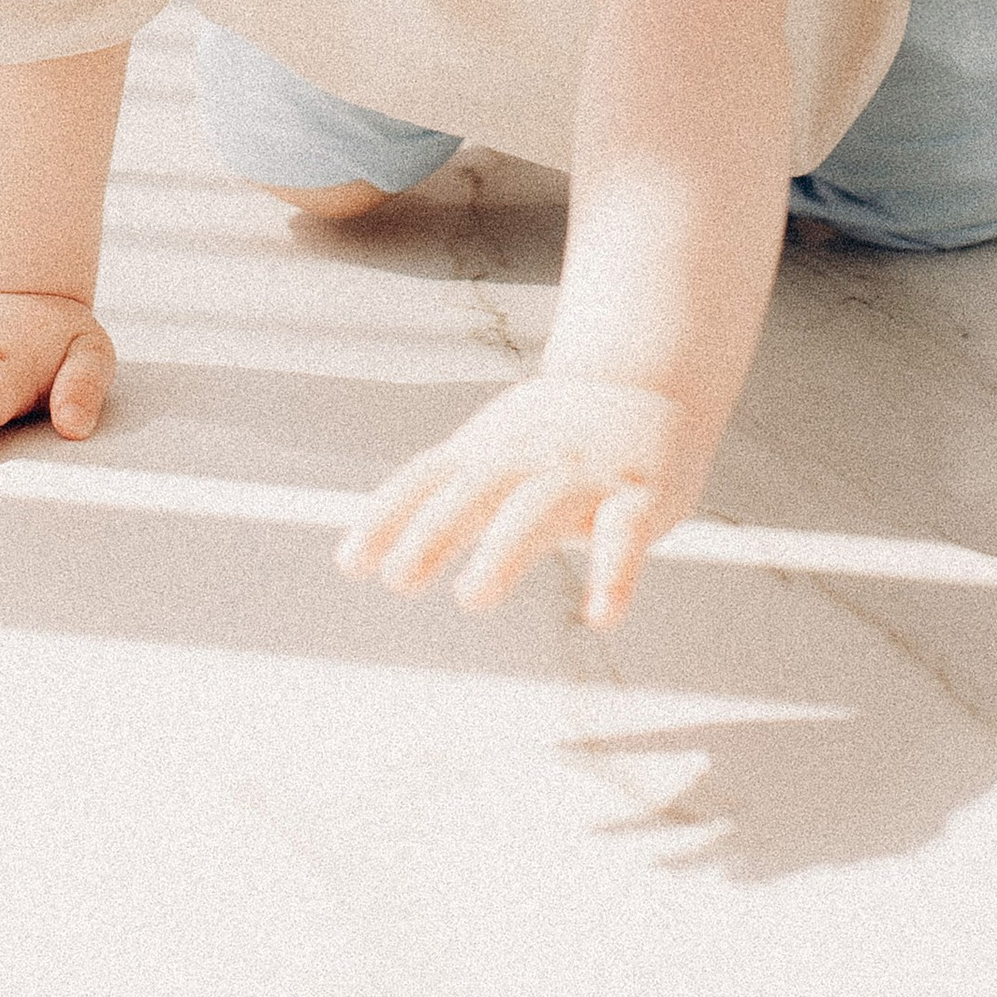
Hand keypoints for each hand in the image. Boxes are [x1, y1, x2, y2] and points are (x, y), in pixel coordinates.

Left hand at [337, 376, 704, 627]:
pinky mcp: (639, 496)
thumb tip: (349, 557)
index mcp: (486, 449)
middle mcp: (528, 458)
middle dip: (434, 533)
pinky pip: (626, 535)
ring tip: (471, 597)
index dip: (387, 518)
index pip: (427, 478)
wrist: (647, 379)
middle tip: (399, 580)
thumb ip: (430, 502)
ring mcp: (584, 474)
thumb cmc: (550, 433)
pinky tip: (600, 617)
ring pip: (539, 508)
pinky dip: (614, 575)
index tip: (350, 563)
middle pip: (475, 491)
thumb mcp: (486, 452)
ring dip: (502, 551)